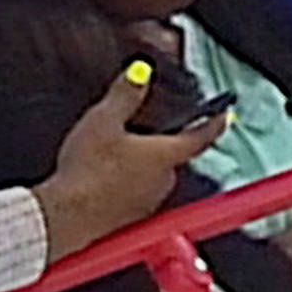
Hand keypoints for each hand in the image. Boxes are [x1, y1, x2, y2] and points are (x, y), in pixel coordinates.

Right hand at [39, 65, 226, 252]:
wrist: (65, 218)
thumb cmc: (86, 172)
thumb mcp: (103, 120)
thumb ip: (126, 94)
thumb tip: (141, 72)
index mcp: (165, 156)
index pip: (201, 136)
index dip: (215, 122)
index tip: (225, 114)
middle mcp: (164, 182)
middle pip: (172, 156)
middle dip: (160, 144)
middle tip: (139, 131)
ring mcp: (149, 204)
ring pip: (154, 177)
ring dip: (141, 166)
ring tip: (112, 157)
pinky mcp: (132, 220)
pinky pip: (136, 196)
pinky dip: (126, 185)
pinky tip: (102, 180)